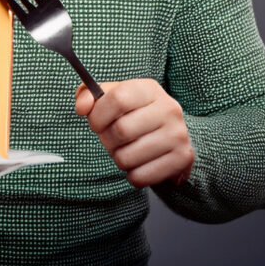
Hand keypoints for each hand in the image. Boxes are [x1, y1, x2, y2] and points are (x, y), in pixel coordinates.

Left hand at [75, 79, 193, 188]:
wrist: (170, 132)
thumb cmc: (133, 113)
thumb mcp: (111, 96)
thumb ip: (88, 95)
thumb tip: (82, 108)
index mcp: (149, 89)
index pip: (118, 99)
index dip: (98, 115)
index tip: (95, 123)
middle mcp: (168, 108)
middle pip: (121, 130)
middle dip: (106, 139)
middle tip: (110, 139)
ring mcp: (178, 134)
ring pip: (128, 157)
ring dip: (118, 158)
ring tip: (126, 149)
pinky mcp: (182, 158)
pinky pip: (140, 177)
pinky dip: (132, 175)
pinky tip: (139, 163)